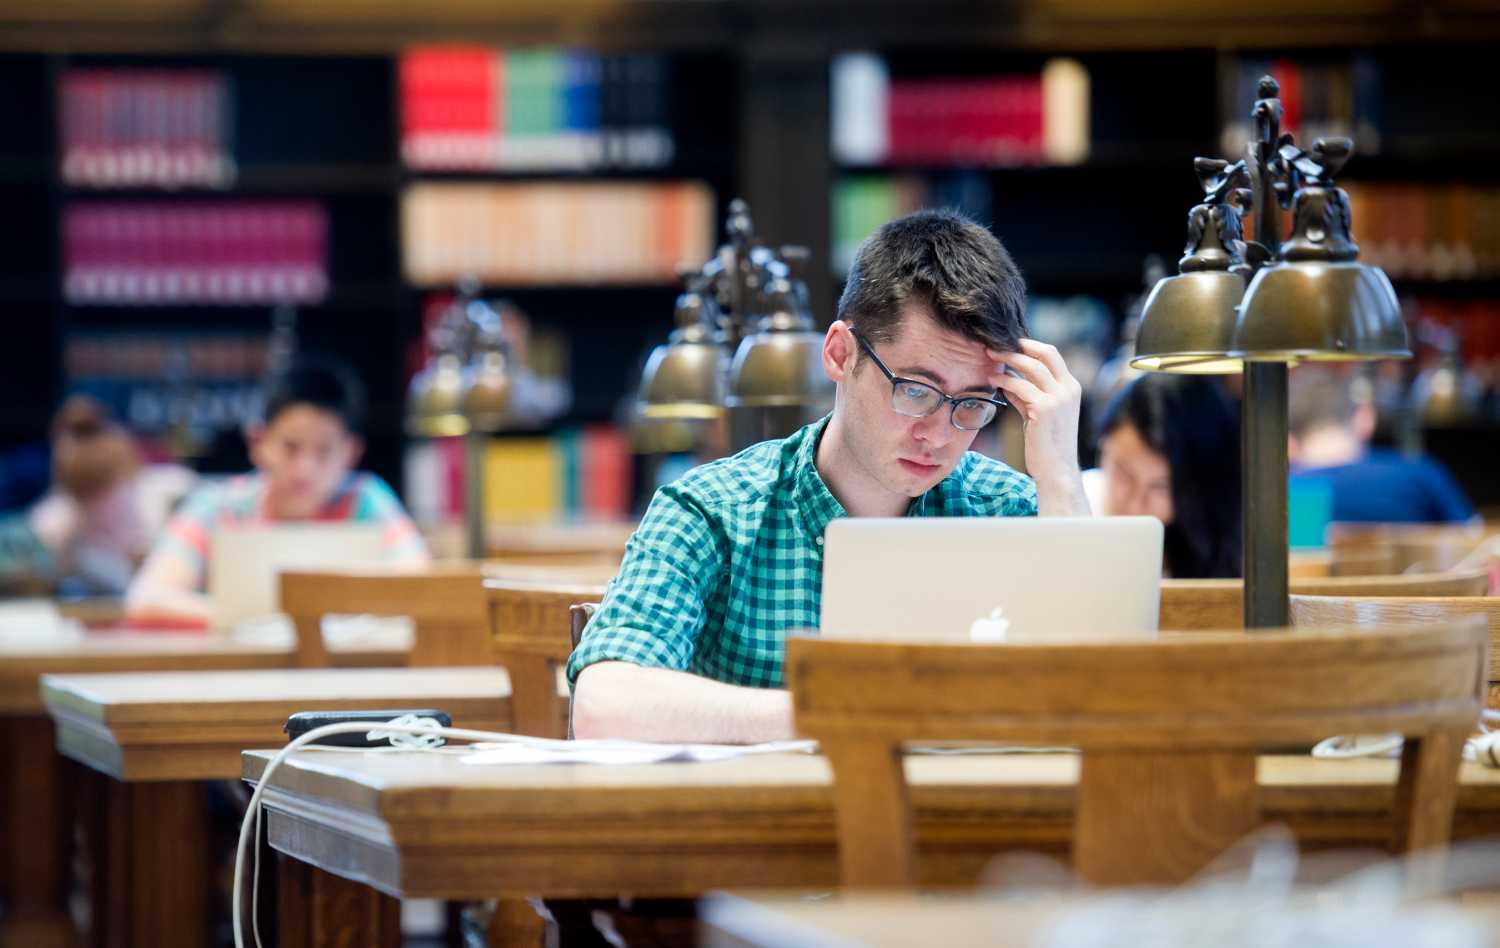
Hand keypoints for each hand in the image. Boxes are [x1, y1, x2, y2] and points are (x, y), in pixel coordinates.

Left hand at [988, 339, 1090, 515]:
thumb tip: (1008, 381)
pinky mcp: (1044, 408)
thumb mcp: (1038, 415)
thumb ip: (1027, 397)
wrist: (1056, 471)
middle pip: (1044, 352)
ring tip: (989, 356)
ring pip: (1030, 366)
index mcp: (1071, 388)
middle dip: (1018, 346)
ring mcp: (1058, 398)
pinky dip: (1004, 379)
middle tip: (995, 345)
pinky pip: (1020, 386)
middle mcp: (1068, 389)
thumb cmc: (1046, 445)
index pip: (1052, 355)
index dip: (1030, 345)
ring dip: (1007, 358)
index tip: (1009, 344)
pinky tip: (992, 380)